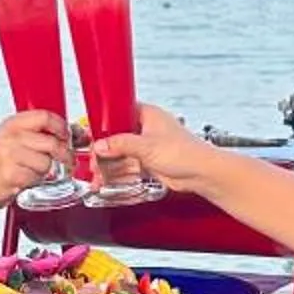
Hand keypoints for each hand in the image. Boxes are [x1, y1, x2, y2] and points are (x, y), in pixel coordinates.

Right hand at [0, 110, 72, 203]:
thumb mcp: (15, 140)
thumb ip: (42, 134)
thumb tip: (76, 133)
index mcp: (12, 124)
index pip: (45, 117)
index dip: (62, 127)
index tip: (68, 136)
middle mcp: (9, 136)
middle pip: (51, 142)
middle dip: (64, 154)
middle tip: (66, 160)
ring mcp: (8, 155)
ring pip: (47, 162)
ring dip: (46, 170)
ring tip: (33, 171)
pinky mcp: (11, 174)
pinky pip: (37, 177)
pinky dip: (36, 181)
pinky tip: (25, 179)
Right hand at [91, 102, 225, 193]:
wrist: (202, 173)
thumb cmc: (185, 152)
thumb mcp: (146, 146)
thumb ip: (120, 144)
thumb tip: (101, 145)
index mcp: (147, 114)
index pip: (117, 113)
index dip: (103, 124)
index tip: (91, 135)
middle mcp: (146, 128)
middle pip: (116, 137)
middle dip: (103, 151)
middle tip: (93, 162)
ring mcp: (148, 145)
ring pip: (121, 154)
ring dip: (109, 165)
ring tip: (97, 176)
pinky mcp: (150, 161)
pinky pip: (129, 166)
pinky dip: (118, 173)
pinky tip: (107, 180)